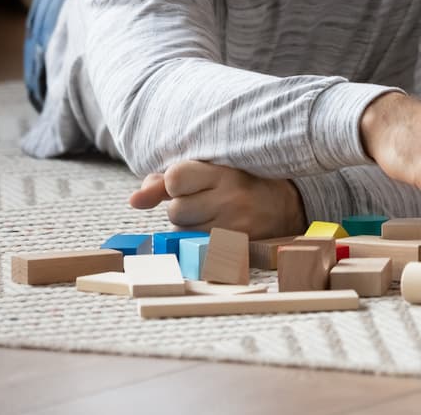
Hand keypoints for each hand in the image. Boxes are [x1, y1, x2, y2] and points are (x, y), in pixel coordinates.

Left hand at [127, 160, 305, 237]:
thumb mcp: (211, 170)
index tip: (191, 183)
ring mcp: (235, 227)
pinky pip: (196, 250)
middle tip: (208, 201)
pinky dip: (199, 243)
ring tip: (214, 216)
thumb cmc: (239, 183)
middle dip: (184, 208)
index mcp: (224, 173)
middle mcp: (230, 199)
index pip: (174, 179)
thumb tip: (133, 201)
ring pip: (182, 233)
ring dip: (190, 227)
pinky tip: (217, 233)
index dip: (174, 184)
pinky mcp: (236, 249)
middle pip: (176, 211)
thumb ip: (167, 180)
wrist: (286, 206)